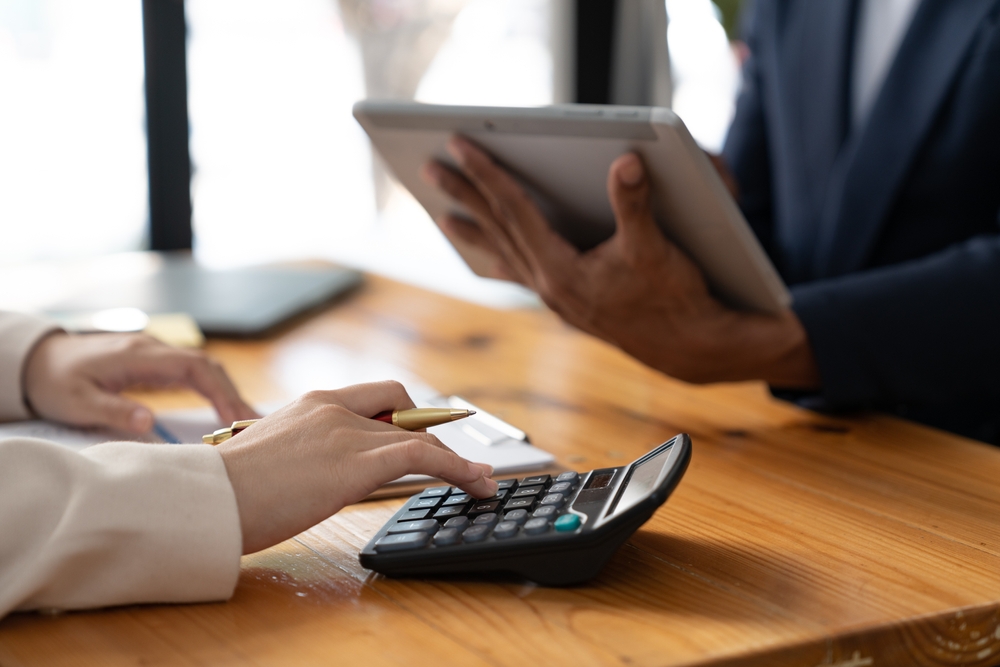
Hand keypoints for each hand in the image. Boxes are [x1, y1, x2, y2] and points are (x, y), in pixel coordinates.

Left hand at [23, 332, 257, 433]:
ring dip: (227, 392)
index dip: (220, 391)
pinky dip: (214, 391)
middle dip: (233, 394)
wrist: (38, 361)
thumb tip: (151, 423)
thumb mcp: (77, 402)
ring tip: (246, 421)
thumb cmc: (56, 382)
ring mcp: (156, 355)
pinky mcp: (154, 365)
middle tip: (253, 425)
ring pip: (204, 369)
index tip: (235, 418)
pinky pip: (194, 374)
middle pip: (208, 366)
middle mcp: (154, 350)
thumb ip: (114, 411)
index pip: (195, 367)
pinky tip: (224, 410)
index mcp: (140, 355)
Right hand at [216, 382, 498, 553]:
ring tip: (479, 480)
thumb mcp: (269, 458)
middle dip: (430, 434)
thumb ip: (301, 454)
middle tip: (449, 462)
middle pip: (402, 410)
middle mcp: (334, 408)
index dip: (406, 414)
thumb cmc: (225, 491)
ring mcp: (347, 432)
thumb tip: (313, 474)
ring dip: (453, 458)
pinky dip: (458, 468)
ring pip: (418, 436)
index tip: (423, 432)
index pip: (376, 396)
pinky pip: (423, 456)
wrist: (206, 499)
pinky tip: (476, 483)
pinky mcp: (357, 462)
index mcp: (311, 404)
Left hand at [422, 136, 818, 386]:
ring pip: (505, 253)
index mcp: (562, 270)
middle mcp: (550, 286)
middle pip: (499, 229)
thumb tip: (627, 161)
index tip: (459, 145)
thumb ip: (635, 203)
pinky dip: (503, 260)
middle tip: (432, 167)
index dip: (486, 173)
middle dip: (465, 194)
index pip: (514, 210)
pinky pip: (524, 275)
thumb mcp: (655, 247)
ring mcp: (557, 297)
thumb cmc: (675, 298)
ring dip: (475, 229)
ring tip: (445, 215)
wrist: (689, 347)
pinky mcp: (569, 303)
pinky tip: (491, 261)